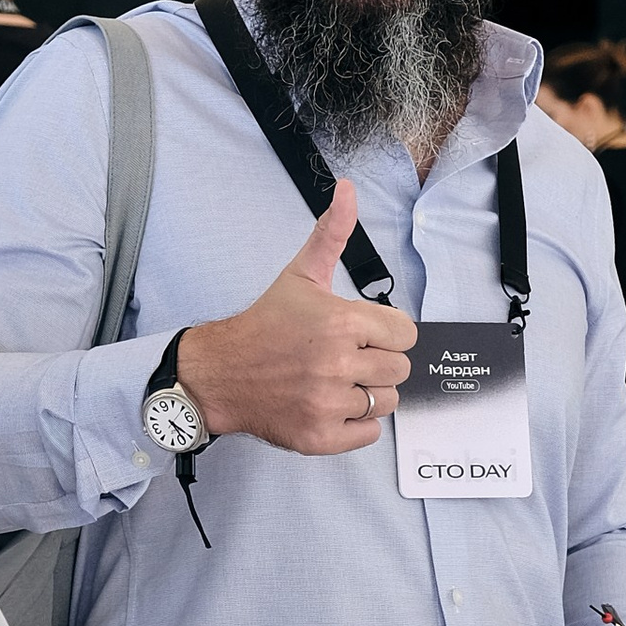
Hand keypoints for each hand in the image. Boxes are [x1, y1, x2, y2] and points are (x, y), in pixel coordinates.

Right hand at [175, 183, 416, 457]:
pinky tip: (329, 404)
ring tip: (335, 380)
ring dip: (367, 392)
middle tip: (343, 357)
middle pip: (398, 368)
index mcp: (341, 323)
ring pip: (386, 401)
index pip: (406, 334)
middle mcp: (337, 364)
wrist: (220, 372)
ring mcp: (328, 403)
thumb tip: (347, 189)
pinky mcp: (320, 436)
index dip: (385, 332)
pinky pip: (369, 433)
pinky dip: (355, 423)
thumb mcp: (302, 275)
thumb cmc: (266, 324)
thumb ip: (332, 233)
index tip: (359, 333)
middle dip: (376, 362)